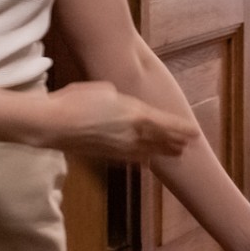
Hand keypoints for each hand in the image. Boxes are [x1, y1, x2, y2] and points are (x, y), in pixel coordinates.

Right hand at [40, 81, 198, 162]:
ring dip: (162, 152)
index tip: (194, 133)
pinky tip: (146, 162)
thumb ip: (122, 99)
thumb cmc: (78, 99)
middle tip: (189, 145)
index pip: (166, 123)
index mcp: (136, 114)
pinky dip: (142, 159)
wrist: (54, 124)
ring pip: (147, 152)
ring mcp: (119, 147)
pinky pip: (130, 159)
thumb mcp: (106, 89)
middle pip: (160, 140)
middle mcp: (132, 134)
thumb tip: (125, 105)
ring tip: (175, 154)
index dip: (181, 129)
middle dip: (175, 142)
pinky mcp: (106, 156)